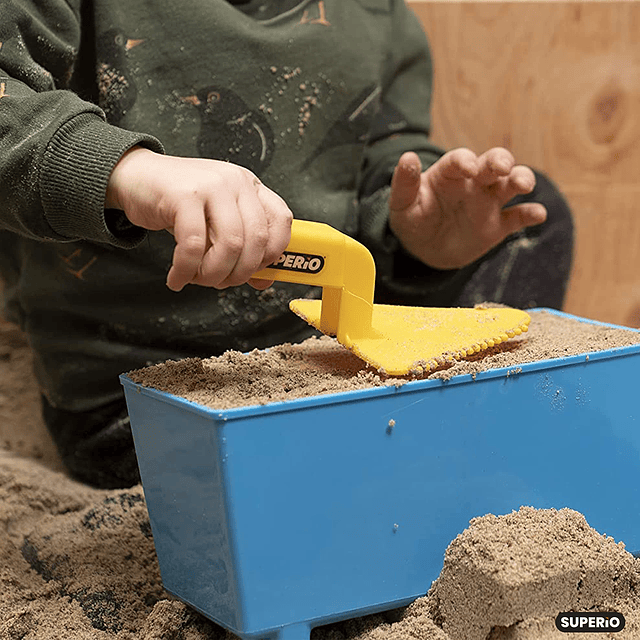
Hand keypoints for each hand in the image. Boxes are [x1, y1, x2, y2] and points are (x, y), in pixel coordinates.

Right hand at [106, 148, 292, 290]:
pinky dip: (186, 270)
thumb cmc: (178, 204)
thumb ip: (240, 248)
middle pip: (256, 239)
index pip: (281, 220)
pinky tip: (177, 278)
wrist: (134, 177)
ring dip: (214, 274)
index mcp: (249, 186)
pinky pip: (193, 244)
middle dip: (239, 273)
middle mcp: (235, 182)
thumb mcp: (215, 222)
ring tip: (197, 279)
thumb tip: (263, 282)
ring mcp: (211, 185)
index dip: (273, 253)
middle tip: (220, 282)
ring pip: (230, 244)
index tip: (255, 271)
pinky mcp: (183, 195)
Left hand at [388, 148, 546, 269]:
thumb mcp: (402, 204)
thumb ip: (405, 183)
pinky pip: (518, 216)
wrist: (424, 249)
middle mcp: (474, 182)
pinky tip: (538, 214)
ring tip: (524, 185)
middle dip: (501, 161)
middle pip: (493, 163)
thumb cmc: (413, 219)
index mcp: (450, 173)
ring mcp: (488, 202)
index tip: (468, 168)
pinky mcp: (498, 225)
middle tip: (503, 167)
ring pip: (511, 184)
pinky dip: (531, 213)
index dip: (465, 161)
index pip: (460, 159)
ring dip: (521, 179)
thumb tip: (407, 157)